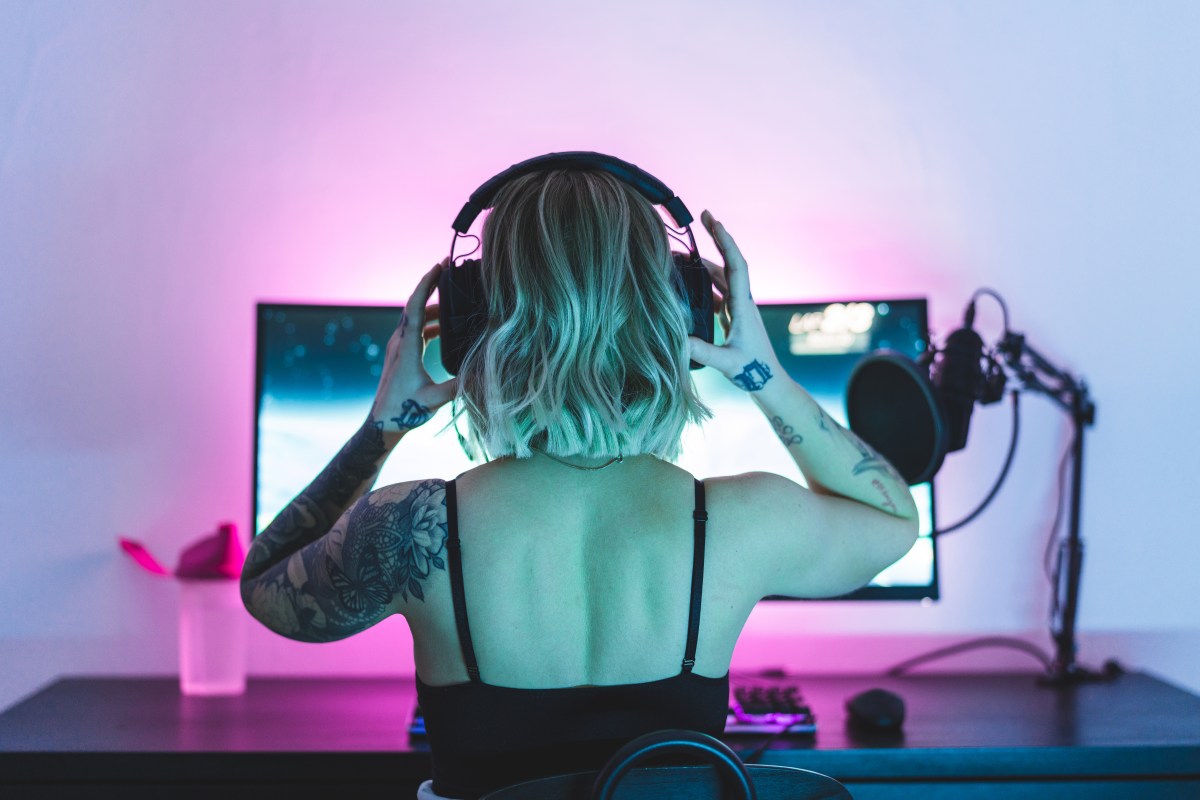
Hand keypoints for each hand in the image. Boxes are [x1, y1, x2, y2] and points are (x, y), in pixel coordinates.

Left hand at [369, 258, 457, 431]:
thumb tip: (484, 374)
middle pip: (415, 305)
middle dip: (432, 285)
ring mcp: (399, 346)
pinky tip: (445, 328)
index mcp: (407, 346)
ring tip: (455, 298)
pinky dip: (431, 322)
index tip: (440, 266)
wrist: (382, 422)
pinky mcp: (401, 354)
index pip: (416, 306)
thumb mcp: (433, 400)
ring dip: (434, 305)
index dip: (427, 283)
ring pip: (416, 317)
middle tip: (450, 270)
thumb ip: (458, 387)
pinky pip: (417, 329)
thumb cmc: (405, 412)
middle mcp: (400, 341)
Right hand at [687, 211, 782, 391]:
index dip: (726, 242)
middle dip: (718, 238)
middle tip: (704, 215)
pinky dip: (703, 282)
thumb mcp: (727, 363)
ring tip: (684, 250)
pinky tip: (688, 281)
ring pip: (722, 276)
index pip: (736, 266)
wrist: (767, 380)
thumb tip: (678, 340)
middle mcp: (742, 301)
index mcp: (743, 306)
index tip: (715, 222)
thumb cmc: (753, 371)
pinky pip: (717, 292)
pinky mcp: (732, 316)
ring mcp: (738, 307)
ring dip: (707, 260)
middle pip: (729, 262)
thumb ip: (703, 351)